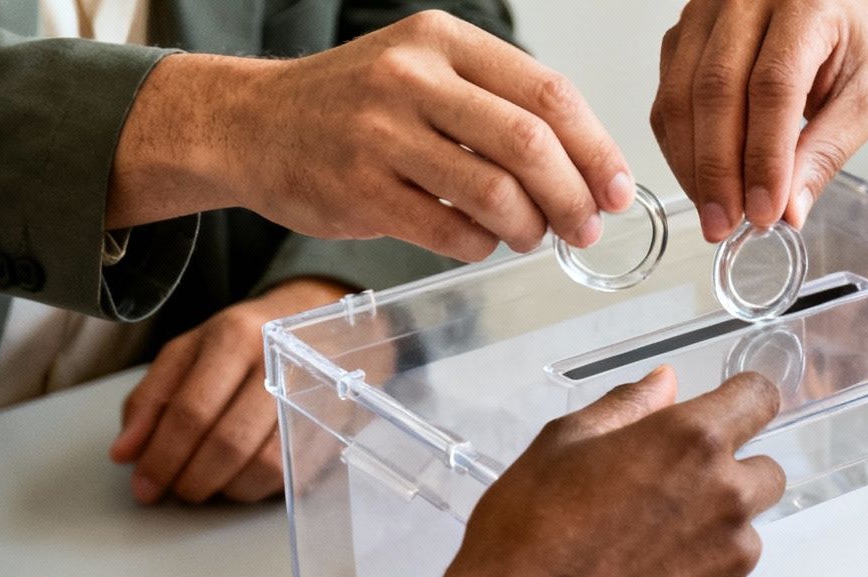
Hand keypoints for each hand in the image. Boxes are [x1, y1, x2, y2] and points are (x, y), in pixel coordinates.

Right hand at [110, 10, 634, 259]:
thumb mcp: (425, 71)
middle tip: (584, 226)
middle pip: (530, 143)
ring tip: (531, 237)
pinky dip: (479, 245)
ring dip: (529, 228)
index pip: (548, 93)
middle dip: (573, 196)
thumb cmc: (354, 106)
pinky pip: (448, 231)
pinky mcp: (358, 189)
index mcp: (443, 40)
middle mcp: (412, 77)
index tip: (618, 189)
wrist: (250, 123)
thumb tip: (586, 167)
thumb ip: (496, 104)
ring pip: (494, 192)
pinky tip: (479, 241)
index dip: (596, 149)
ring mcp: (381, 133)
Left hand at [110, 278, 346, 503]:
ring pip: (262, 466)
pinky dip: (256, 488)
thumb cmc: (244, 344)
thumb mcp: (188, 353)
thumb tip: (125, 453)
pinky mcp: (332, 427)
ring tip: (206, 482)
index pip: (190, 410)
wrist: (318, 327)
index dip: (162, 456)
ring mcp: (312, 397)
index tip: (144, 484)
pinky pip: (289, 476)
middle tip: (174, 490)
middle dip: (191, 479)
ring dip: (225, 489)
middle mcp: (279, 363)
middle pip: (227, 442)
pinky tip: (239, 478)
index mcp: (234, 337)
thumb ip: (151, 399)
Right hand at [417, 365, 786, 576]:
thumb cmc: (528, 534)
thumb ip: (626, 407)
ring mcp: (732, 557)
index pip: (759, 398)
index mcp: (691, 441)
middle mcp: (726, 495)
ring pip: (745, 530)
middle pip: (766, 471)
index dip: (742, 402)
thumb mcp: (563, 445)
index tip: (727, 412)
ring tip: (644, 547)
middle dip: (730, 474)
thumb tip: (663, 384)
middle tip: (670, 491)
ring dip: (713, 531)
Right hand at [651, 0, 867, 240]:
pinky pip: (667, 96)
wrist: (842, 4)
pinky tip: (699, 180)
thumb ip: (828, 151)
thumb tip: (788, 209)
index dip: (765, 156)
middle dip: (719, 170)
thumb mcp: (866, 97)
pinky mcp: (684, 34)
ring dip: (693, 165)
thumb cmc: (858, 42)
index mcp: (807, 4)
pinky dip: (680, 147)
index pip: (774, 85)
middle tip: (727, 223)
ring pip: (681, 94)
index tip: (766, 210)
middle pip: (716, 89)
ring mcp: (708, 13)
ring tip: (714, 213)